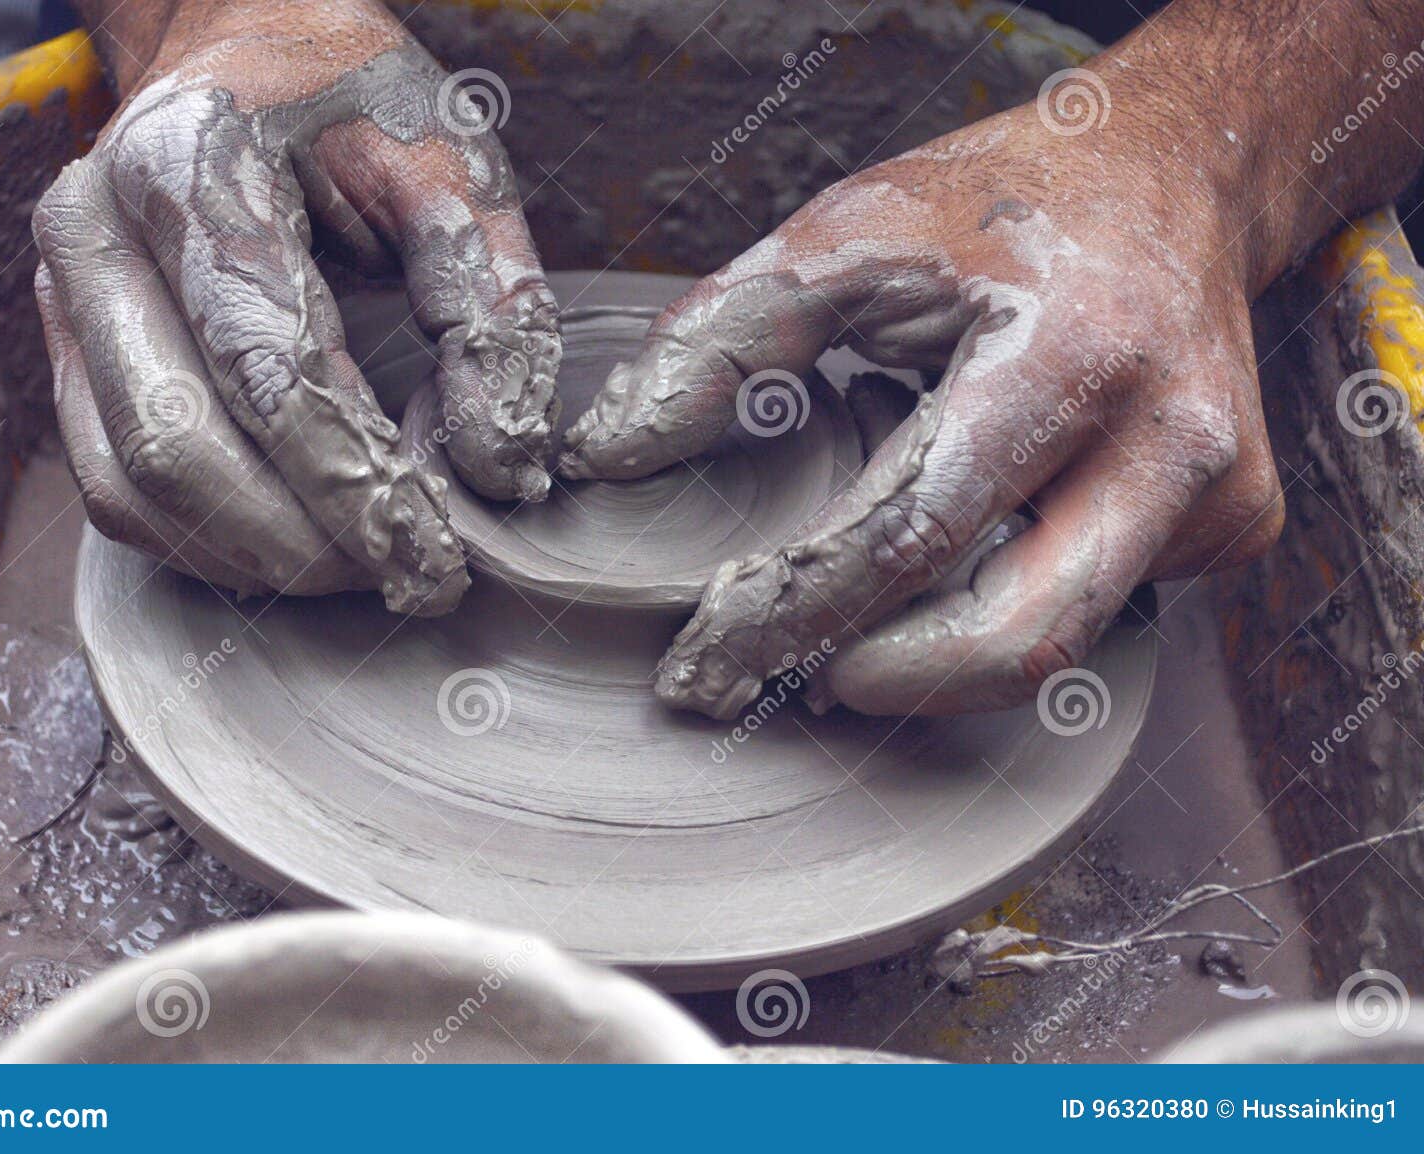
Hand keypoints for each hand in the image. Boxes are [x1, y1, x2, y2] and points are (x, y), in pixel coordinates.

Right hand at [35, 0, 559, 613]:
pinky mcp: (64, 353)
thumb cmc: (354, 103)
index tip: (438, 555)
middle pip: (179, 442)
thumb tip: (499, 466)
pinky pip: (115, 486)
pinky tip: (297, 547)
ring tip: (362, 571)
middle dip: (304, 541)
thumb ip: (489, 302)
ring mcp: (59, 296)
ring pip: (131, 484)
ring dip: (253, 557)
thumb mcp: (452, 163)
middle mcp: (90, 229)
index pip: (268, 362)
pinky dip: (207, 541)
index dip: (354, 481)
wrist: (245, 55)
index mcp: (186, 160)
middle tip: (409, 577)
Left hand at [560, 100, 1282, 716]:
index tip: (701, 660)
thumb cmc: (1002, 205)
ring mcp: (1220, 493)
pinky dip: (1001, 611)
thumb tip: (609, 457)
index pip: (911, 533)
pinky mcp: (1236, 524)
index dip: (795, 611)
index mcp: (1071, 352)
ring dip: (930, 669)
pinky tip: (949, 573)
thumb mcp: (852, 232)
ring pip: (1062, 647)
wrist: (1174, 177)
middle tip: (770, 683)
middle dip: (876, 682)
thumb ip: (723, 339)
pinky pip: (1099, 609)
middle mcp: (1170, 439)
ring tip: (834, 648)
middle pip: (1015, 637)